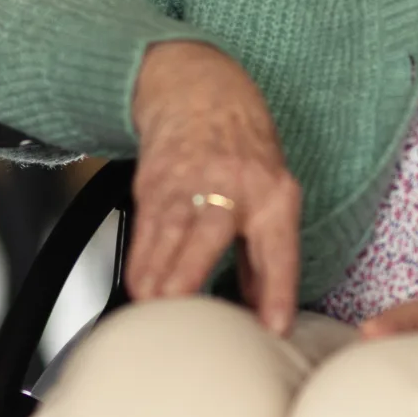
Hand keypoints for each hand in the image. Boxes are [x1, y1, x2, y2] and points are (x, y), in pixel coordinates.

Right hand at [125, 41, 302, 334]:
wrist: (200, 90)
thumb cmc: (244, 149)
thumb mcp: (272, 191)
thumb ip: (263, 254)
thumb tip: (262, 312)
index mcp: (272, 194)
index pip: (278, 248)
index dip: (277, 289)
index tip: (274, 326)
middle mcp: (232, 186)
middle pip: (210, 234)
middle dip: (191, 272)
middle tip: (180, 309)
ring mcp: (189, 181)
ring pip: (168, 234)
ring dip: (157, 274)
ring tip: (152, 307)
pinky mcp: (156, 181)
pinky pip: (146, 228)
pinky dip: (141, 259)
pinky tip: (139, 283)